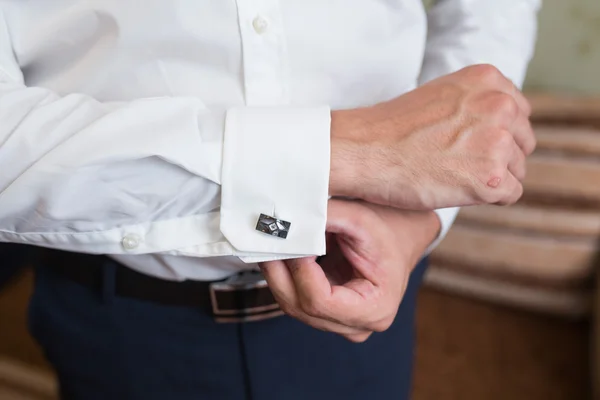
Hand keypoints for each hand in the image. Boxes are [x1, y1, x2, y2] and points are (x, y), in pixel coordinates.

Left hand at [259, 199, 438, 341]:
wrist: (397, 238)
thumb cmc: (385, 230)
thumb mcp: (359, 218)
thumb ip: (325, 217)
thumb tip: (287, 219)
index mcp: (375, 309)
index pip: (320, 301)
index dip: (299, 271)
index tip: (293, 242)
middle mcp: (357, 326)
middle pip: (300, 308)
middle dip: (280, 272)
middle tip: (269, 239)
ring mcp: (340, 325)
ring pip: (292, 305)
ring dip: (277, 274)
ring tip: (272, 243)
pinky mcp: (326, 316)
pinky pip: (294, 300)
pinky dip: (283, 276)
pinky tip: (279, 254)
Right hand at [329, 64, 535, 209]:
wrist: (362, 151)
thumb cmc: (391, 128)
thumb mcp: (441, 95)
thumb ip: (475, 103)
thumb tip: (500, 127)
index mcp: (487, 80)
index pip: (518, 112)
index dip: (495, 134)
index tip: (469, 144)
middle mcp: (499, 105)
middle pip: (522, 142)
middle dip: (497, 157)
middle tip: (458, 164)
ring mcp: (496, 142)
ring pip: (517, 170)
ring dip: (489, 178)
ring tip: (451, 176)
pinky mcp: (489, 178)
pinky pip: (510, 194)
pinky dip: (487, 199)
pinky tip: (457, 190)